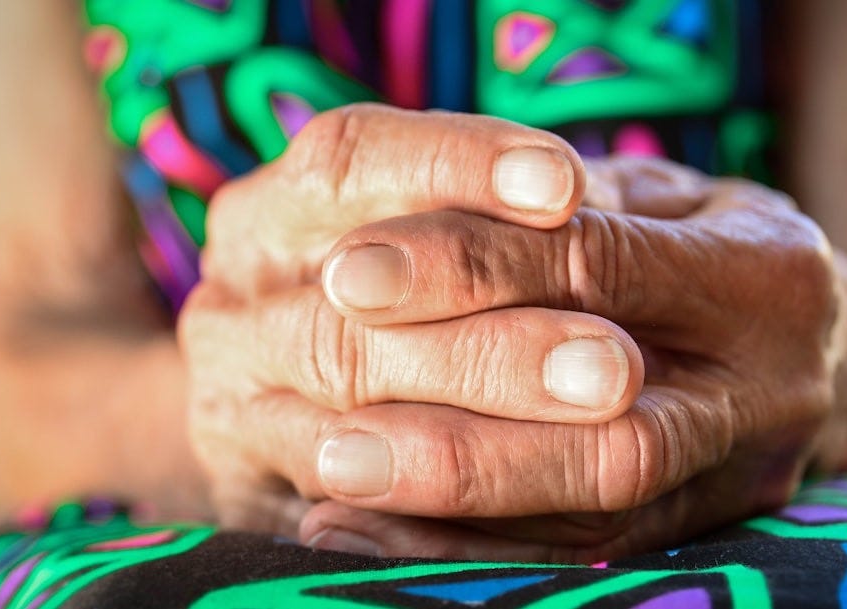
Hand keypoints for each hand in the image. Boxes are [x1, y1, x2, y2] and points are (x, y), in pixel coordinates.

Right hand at [179, 104, 653, 535]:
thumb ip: (480, 219)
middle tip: (614, 358)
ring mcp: (234, 412)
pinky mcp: (255, 506)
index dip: (457, 168)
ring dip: (478, 440)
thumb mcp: (420, 230)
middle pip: (350, 311)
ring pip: (349, 430)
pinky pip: (353, 530)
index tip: (568, 188)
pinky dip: (449, 533)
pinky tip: (552, 524)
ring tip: (600, 418)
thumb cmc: (388, 296)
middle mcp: (232, 310)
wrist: (271, 397)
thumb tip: (575, 199)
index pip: (348, 162)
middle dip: (489, 334)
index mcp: (266, 216)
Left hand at [293, 157, 842, 561]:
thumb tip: (410, 227)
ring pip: (602, 514)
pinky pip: (597, 557)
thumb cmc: (713, 241)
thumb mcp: (662, 195)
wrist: (823, 338)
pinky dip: (484, 553)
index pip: (598, 266)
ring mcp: (750, 472)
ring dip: (461, 516)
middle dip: (462, 438)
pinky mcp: (718, 528)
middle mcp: (771, 386)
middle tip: (332, 438)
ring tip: (339, 500)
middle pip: (611, 431)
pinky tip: (382, 540)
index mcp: (766, 271)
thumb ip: (564, 208)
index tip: (350, 274)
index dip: (471, 269)